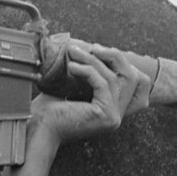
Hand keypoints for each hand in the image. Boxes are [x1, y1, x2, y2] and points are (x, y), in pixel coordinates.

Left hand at [30, 42, 149, 146]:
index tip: (98, 50)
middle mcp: (118, 115)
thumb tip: (94, 48)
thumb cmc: (50, 109)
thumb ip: (90, 73)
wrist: (39, 128)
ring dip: (93, 60)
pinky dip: (87, 70)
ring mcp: (114, 117)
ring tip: (73, 52)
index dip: (122, 62)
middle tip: (91, 47)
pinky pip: (102, 83)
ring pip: (113, 77)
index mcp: (114, 109)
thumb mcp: (75, 86)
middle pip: (131, 77)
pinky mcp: (107, 114)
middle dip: (113, 56)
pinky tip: (71, 66)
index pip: (137, 83)